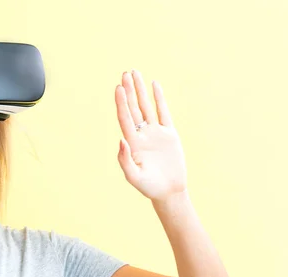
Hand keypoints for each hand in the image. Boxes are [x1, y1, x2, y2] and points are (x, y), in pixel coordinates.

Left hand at [115, 70, 187, 202]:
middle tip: (125, 73)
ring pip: (147, 106)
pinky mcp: (169, 134)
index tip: (118, 88)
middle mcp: (142, 135)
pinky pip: (164, 112)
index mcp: (132, 143)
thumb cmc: (149, 187)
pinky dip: (160, 98)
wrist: (169, 191)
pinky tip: (155, 85)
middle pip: (134, 108)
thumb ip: (125, 160)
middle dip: (129, 91)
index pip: (125, 118)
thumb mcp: (134, 177)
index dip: (121, 103)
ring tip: (135, 73)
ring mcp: (155, 133)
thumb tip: (121, 140)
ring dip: (141, 90)